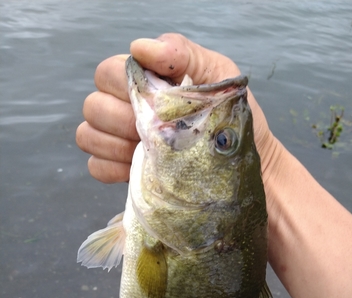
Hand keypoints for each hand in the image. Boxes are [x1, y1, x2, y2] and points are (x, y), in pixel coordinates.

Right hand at [76, 33, 279, 182]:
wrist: (240, 167)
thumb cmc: (230, 121)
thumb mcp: (218, 77)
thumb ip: (183, 54)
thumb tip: (141, 48)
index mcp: (145, 82)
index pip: (106, 73)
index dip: (124, 87)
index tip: (156, 102)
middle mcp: (125, 108)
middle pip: (93, 106)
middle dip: (123, 120)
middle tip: (157, 133)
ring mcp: (119, 141)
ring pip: (88, 135)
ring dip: (116, 145)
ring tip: (151, 152)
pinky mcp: (120, 171)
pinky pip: (95, 167)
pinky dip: (112, 168)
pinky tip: (138, 169)